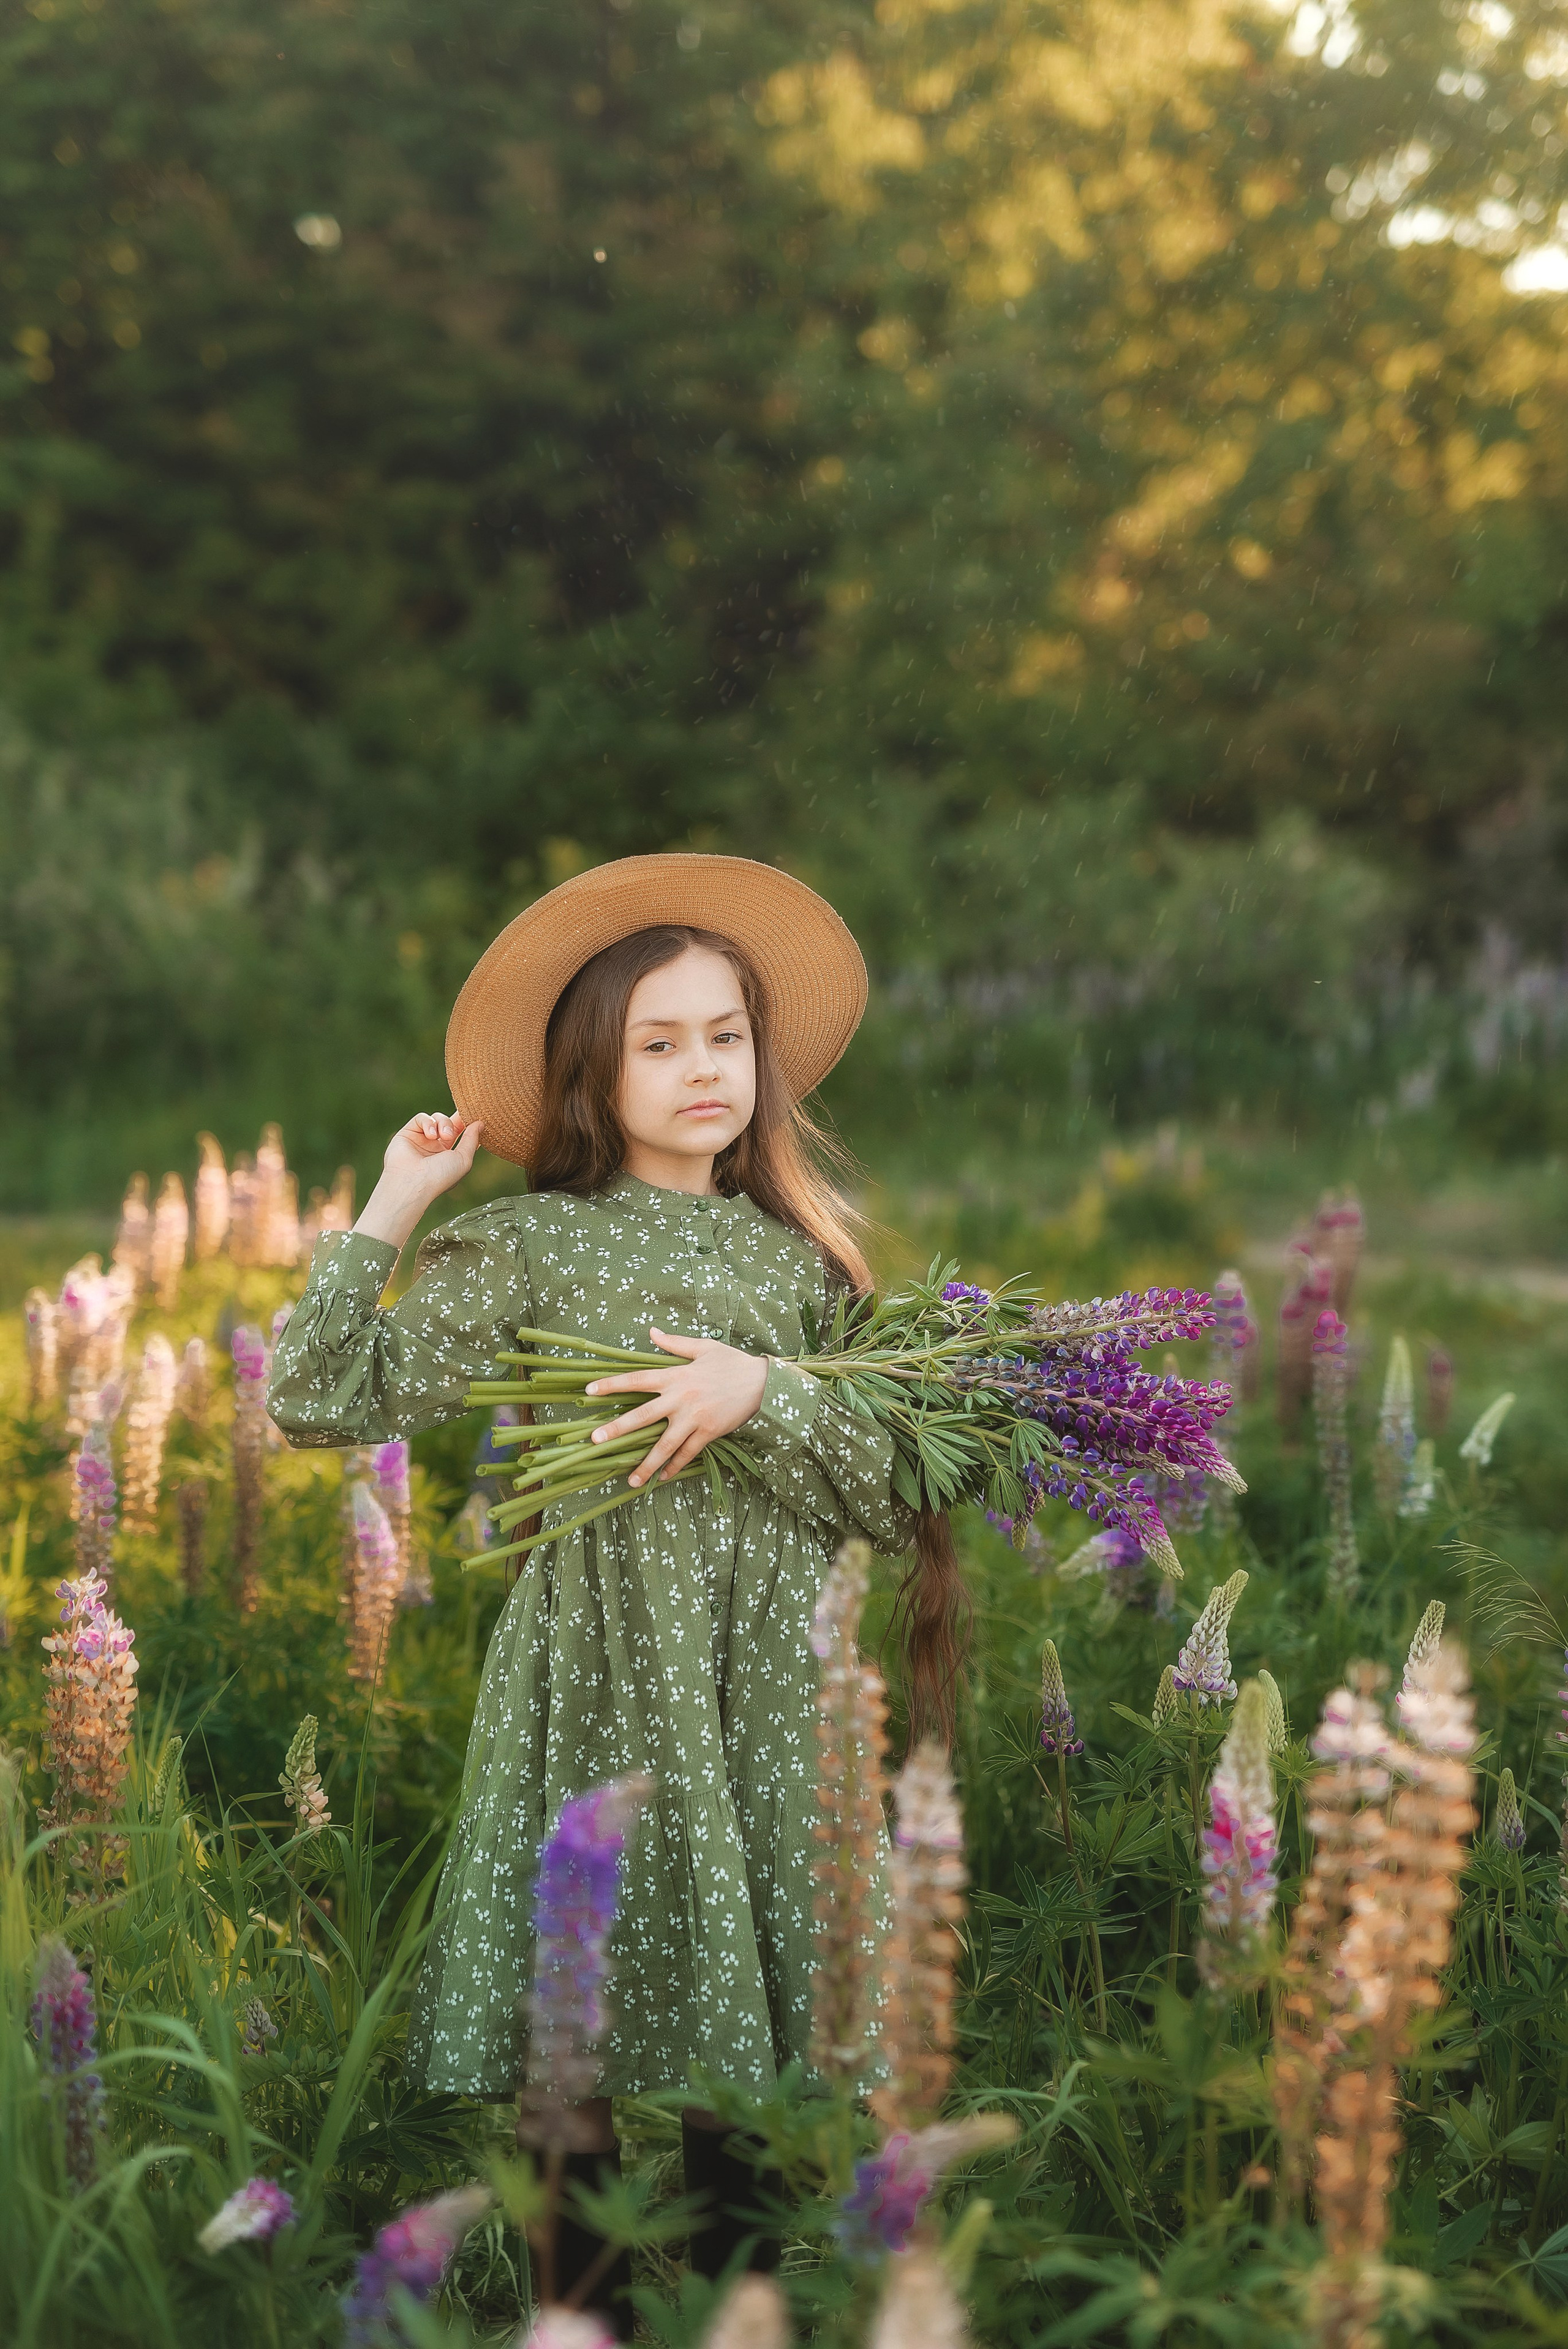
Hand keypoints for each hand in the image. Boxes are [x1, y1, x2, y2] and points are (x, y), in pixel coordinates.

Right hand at [352, 1113, 483, 1249]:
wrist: (412, 1182)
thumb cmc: (440, 1176)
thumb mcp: (464, 1159)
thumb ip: (472, 1140)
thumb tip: (480, 1123)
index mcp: (450, 1155)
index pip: (461, 1134)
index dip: (468, 1124)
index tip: (476, 1118)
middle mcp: (435, 1147)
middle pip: (450, 1123)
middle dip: (457, 1120)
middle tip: (461, 1123)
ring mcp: (421, 1140)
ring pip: (437, 1118)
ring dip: (444, 1123)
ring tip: (443, 1136)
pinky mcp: (408, 1133)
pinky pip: (421, 1118)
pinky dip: (428, 1122)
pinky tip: (430, 1135)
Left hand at [586, 1326, 768, 1486]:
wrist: (764, 1383)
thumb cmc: (732, 1362)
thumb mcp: (703, 1347)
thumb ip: (674, 1343)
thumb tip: (651, 1331)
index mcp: (676, 1375)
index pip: (637, 1379)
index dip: (612, 1384)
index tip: (589, 1390)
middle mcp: (681, 1398)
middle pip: (643, 1416)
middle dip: (617, 1429)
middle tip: (594, 1440)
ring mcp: (695, 1418)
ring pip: (665, 1445)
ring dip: (646, 1463)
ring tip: (630, 1480)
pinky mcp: (709, 1433)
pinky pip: (688, 1453)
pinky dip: (674, 1466)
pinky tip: (662, 1477)